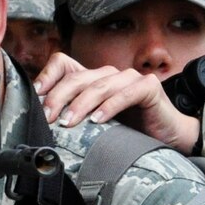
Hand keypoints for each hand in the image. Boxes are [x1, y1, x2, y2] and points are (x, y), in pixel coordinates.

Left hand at [35, 53, 201, 154]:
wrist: (168, 139)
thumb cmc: (130, 134)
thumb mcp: (95, 127)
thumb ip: (74, 120)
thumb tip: (41, 127)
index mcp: (93, 80)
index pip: (63, 65)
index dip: (47, 76)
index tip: (36, 96)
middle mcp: (109, 75)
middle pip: (78, 77)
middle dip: (59, 97)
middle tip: (48, 117)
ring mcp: (129, 78)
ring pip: (99, 85)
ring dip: (81, 104)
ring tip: (68, 122)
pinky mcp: (148, 87)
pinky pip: (125, 94)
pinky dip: (110, 107)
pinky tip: (99, 120)